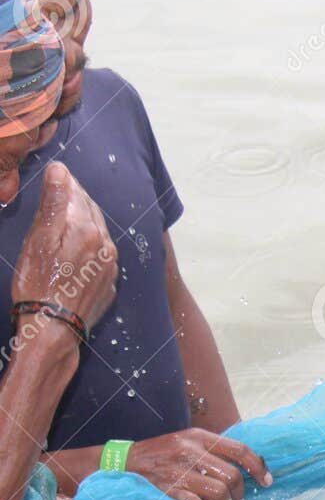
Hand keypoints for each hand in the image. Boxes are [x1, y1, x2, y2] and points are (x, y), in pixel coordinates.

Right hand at [11, 161, 116, 330]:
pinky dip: (91, 245)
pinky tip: (78, 249)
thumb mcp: (39, 239)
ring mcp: (110, 267)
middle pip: (92, 213)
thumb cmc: (39, 283)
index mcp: (88, 231)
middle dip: (78, 200)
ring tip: (69, 217)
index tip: (57, 174)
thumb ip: (54, 204)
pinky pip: (102, 256)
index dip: (66, 183)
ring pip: (100, 233)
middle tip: (62, 191)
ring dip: (86, 222)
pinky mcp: (108, 285)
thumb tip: (61, 172)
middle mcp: (107, 246)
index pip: (79, 195)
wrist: (53, 328)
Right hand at [124, 428, 271, 499]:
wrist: (126, 461)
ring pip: (219, 493)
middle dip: (239, 492)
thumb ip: (216, 449)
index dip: (258, 467)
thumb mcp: (190, 440)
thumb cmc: (165, 452)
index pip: (239, 450)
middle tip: (235, 498)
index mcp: (200, 438)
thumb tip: (250, 465)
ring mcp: (179, 473)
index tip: (267, 481)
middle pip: (232, 476)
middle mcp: (190, 453)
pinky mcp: (169, 491)